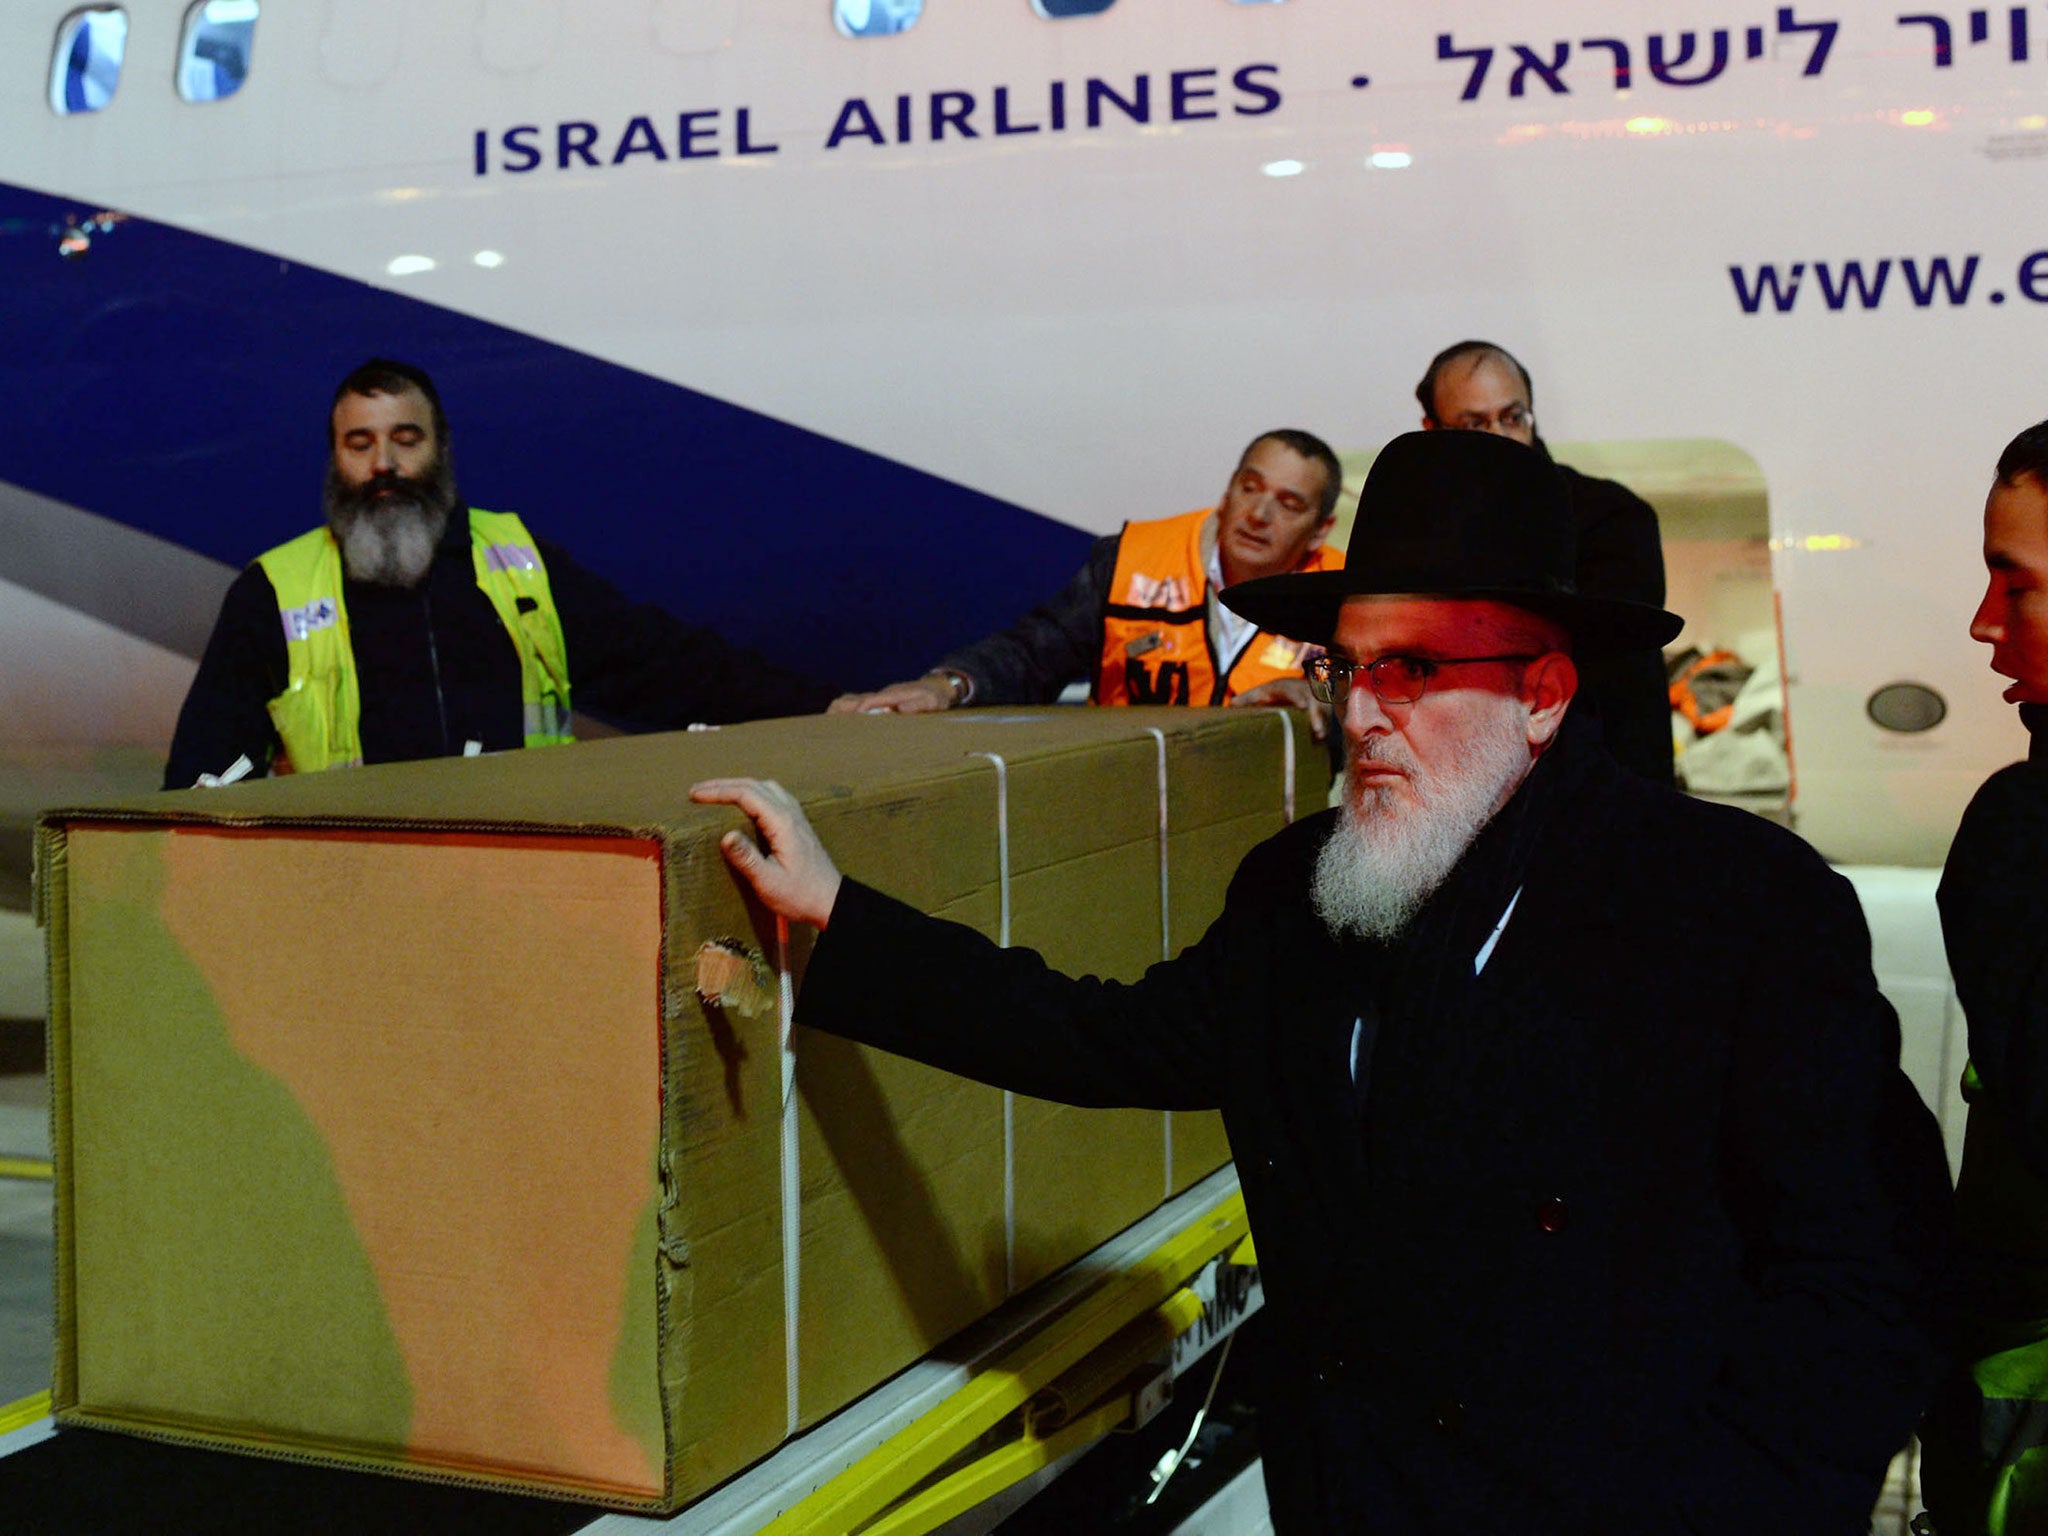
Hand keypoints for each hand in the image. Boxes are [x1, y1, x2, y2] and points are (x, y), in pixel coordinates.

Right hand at [689, 778, 842, 928]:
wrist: (831, 901)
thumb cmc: (800, 895)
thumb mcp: (769, 882)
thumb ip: (747, 858)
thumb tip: (725, 836)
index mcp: (782, 823)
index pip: (746, 794)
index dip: (718, 792)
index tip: (695, 796)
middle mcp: (791, 813)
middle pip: (754, 785)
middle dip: (722, 785)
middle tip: (696, 792)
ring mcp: (796, 816)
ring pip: (764, 787)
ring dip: (738, 786)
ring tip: (715, 793)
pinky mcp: (797, 823)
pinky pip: (772, 796)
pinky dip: (752, 792)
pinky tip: (743, 803)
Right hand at [826, 673, 957, 714]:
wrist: (937, 687)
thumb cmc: (935, 698)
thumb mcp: (931, 702)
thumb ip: (917, 705)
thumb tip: (898, 711)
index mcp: (894, 694)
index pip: (872, 700)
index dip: (860, 708)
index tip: (851, 717)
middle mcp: (883, 694)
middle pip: (855, 698)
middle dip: (841, 708)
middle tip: (827, 720)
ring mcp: (880, 697)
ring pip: (854, 700)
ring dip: (841, 710)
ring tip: (826, 723)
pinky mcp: (880, 701)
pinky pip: (860, 705)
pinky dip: (848, 711)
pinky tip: (840, 722)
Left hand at [1226, 676, 1330, 741]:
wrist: (1292, 688)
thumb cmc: (1272, 694)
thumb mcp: (1259, 694)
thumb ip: (1247, 699)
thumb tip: (1231, 706)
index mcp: (1287, 687)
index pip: (1295, 691)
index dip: (1299, 698)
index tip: (1303, 707)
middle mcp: (1305, 691)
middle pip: (1315, 702)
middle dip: (1318, 716)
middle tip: (1318, 732)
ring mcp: (1317, 700)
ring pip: (1325, 711)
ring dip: (1325, 724)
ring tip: (1321, 738)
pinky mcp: (1324, 710)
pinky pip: (1329, 718)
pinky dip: (1327, 728)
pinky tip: (1323, 741)